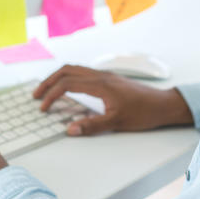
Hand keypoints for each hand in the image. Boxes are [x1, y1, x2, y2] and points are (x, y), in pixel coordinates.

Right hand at [33, 64, 193, 135]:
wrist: (163, 104)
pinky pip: (82, 72)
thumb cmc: (143, 113)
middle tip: (37, 95)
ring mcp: (105, 75)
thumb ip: (92, 126)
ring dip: (58, 78)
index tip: (43, 107)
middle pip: (66, 70)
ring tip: (47, 91)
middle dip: (48, 81)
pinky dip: (69, 78)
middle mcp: (100, 75)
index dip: (51, 95)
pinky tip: (68, 89)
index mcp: (100, 84)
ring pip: (74, 69)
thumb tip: (70, 129)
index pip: (67, 83)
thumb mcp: (117, 123)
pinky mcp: (108, 78)